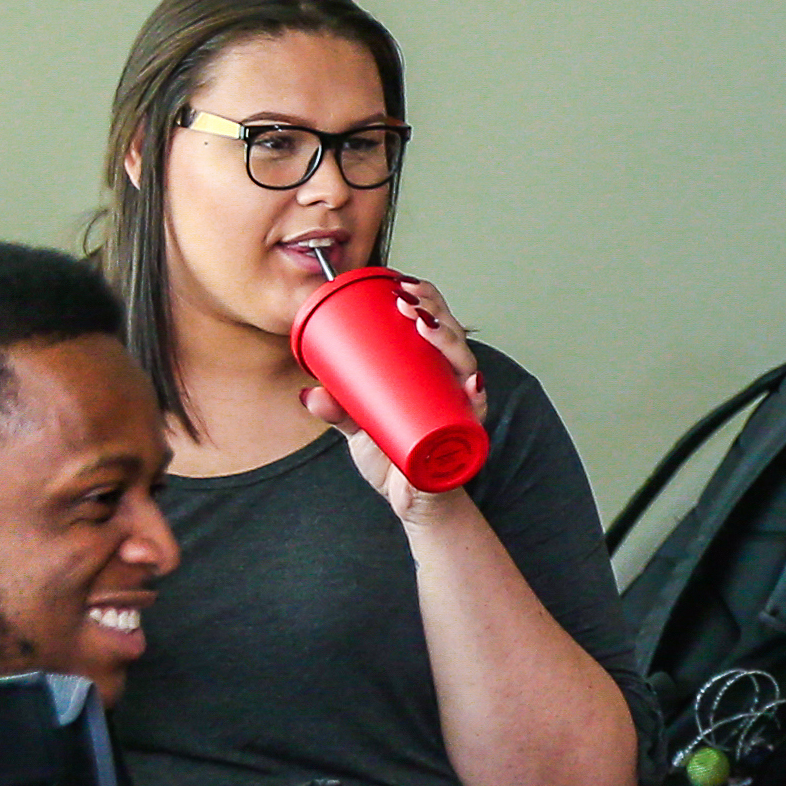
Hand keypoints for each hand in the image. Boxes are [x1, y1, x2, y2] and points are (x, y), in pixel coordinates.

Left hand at [301, 276, 488, 518]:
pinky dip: (475, 398)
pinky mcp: (466, 436)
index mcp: (430, 373)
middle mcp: (451, 385)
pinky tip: (471, 384)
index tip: (400, 283)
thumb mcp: (359, 429)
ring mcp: (462, 408)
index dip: (425, 300)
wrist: (413, 502)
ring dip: (450, 344)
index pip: (435, 326)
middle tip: (407, 304)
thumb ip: (337, 410)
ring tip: (427, 329)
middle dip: (435, 314)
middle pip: (453, 339)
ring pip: (465, 367)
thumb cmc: (394, 459)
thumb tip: (310, 392)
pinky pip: (475, 414)